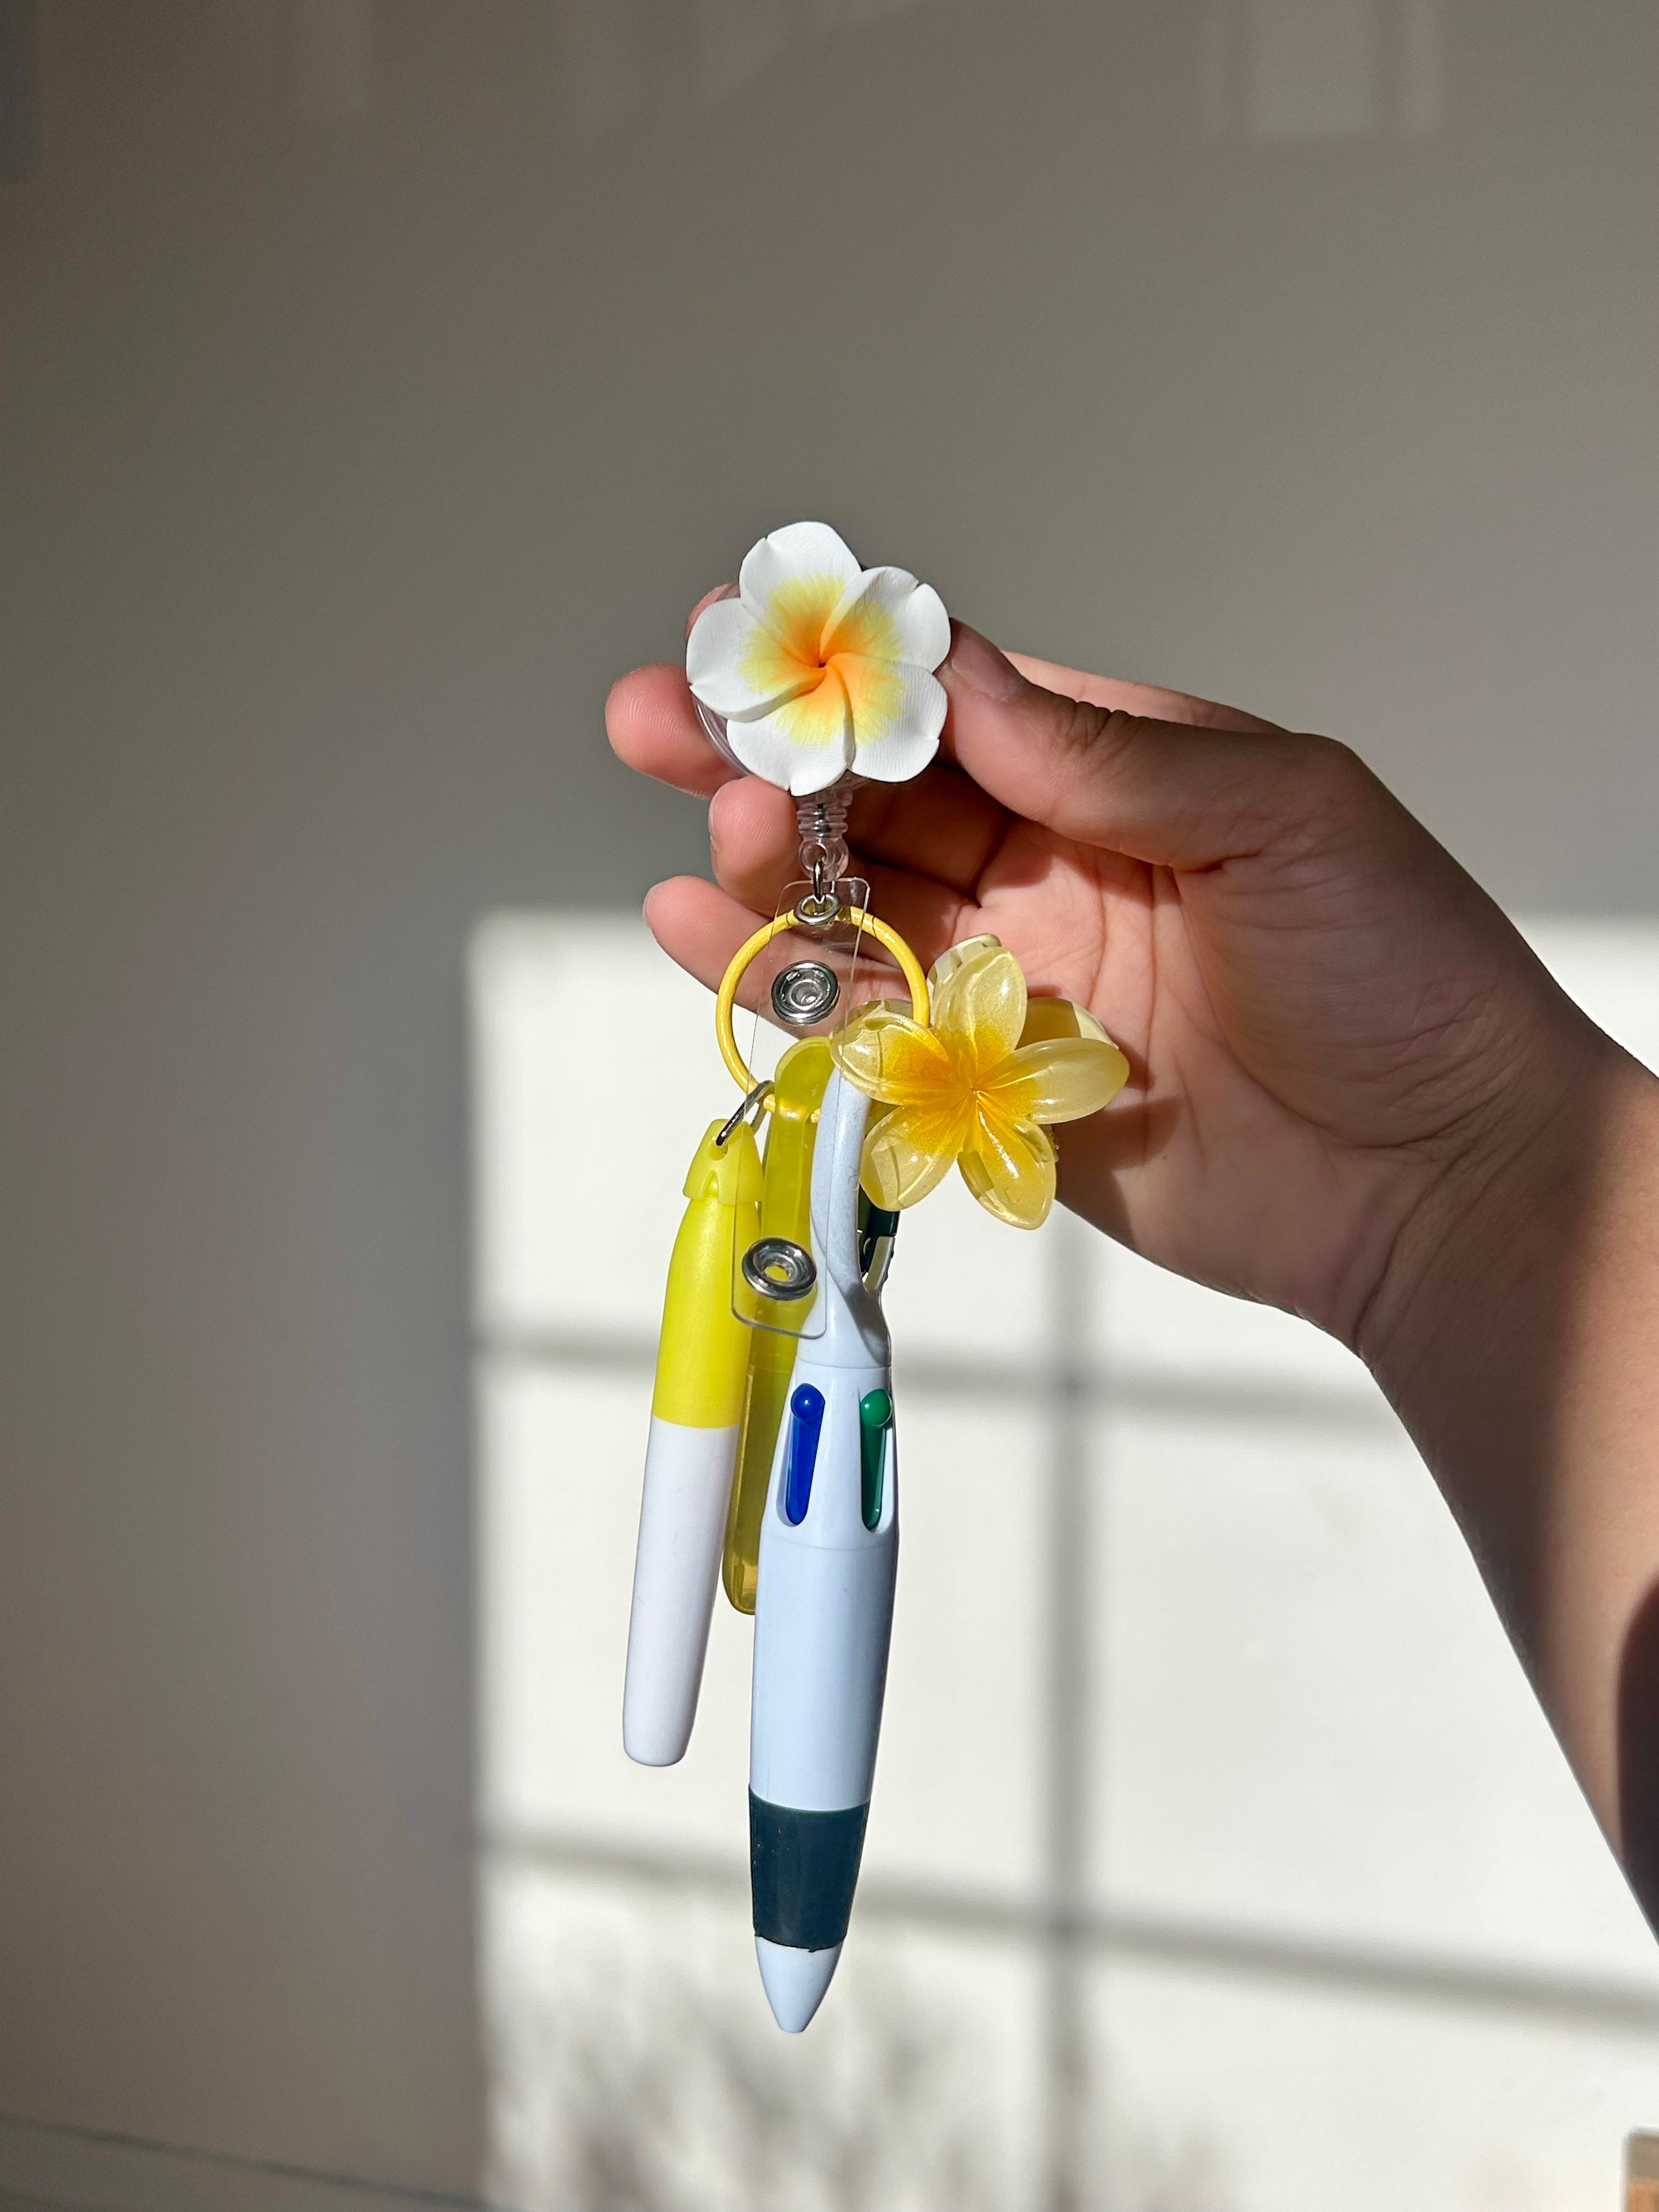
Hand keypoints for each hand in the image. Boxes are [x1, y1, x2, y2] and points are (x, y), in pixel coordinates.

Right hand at [607, 614, 1603, 1353]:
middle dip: (769, 755)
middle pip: (878, 798)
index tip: (755, 628)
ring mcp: (1013, 976)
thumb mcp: (1282, 816)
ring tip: (709, 839)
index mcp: (1122, 774)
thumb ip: (1109, 756)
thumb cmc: (1399, 975)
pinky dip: (780, 983)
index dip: (855, 667)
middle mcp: (1053, 864)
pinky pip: (864, 1026)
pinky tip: (700, 933)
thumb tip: (964, 680)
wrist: (1434, 1181)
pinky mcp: (986, 1086)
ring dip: (768, 867)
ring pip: (854, 906)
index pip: (961, 700)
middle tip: (661, 717)